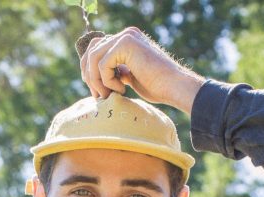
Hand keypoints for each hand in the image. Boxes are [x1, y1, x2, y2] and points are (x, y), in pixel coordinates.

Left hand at [79, 27, 204, 113]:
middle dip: (89, 75)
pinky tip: (122, 89)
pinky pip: (103, 64)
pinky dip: (107, 81)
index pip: (97, 50)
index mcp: (127, 40)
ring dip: (96, 80)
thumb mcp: (131, 76)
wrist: (174, 87)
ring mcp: (126, 37)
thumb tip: (97, 76)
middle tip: (98, 95)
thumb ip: (117, 71)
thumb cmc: (157, 87)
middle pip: (92, 50)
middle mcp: (126, 34)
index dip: (91, 72)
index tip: (98, 92)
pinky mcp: (125, 44)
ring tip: (108, 94)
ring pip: (94, 57)